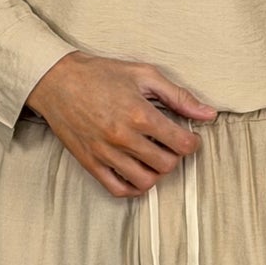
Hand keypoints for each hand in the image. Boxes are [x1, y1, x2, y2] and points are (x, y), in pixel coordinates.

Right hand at [25, 53, 217, 196]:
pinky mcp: (90, 163)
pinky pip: (118, 189)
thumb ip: (178, 96)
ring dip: (156, 172)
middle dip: (175, 156)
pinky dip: (133, 188)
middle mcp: (123, 138)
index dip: (192, 143)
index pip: (181, 144)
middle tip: (169, 145)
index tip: (189, 138)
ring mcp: (105, 153)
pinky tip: (136, 172)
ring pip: (145, 181)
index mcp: (140, 114)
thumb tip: (208, 113)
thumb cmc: (100, 74)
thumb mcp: (144, 75)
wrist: (56, 80)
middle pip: (166, 165)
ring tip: (152, 157)